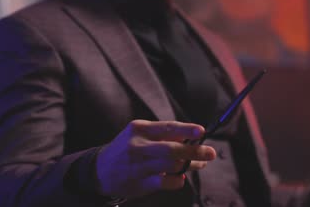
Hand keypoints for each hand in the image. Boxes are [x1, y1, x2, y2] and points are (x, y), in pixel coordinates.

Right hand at [95, 120, 215, 198]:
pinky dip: (176, 181)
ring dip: (188, 165)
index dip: (187, 129)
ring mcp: (137, 165)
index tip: (202, 131)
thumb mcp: (140, 135)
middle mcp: (137, 145)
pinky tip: (179, 178)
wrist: (99, 170)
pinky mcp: (138, 182)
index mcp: (140, 129)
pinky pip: (164, 182)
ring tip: (198, 165)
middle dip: (194, 151)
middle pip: (172, 148)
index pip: (167, 127)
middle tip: (210, 153)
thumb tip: (193, 138)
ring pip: (170, 165)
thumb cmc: (128, 149)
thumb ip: (164, 136)